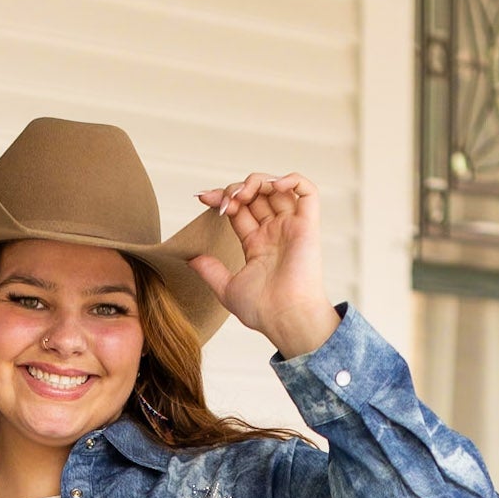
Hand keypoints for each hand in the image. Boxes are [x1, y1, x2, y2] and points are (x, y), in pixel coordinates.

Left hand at [190, 173, 339, 359]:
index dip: (222, 199)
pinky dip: (291, 179)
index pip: (239, 210)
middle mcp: (274, 233)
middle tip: (222, 201)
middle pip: (256, 195)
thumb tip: (190, 258)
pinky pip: (307, 190)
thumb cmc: (262, 311)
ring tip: (242, 194)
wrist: (285, 318)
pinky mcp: (308, 225)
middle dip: (235, 189)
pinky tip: (272, 186)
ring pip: (277, 187)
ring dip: (257, 181)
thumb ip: (210, 271)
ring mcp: (291, 227)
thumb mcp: (227, 289)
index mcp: (257, 245)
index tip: (203, 198)